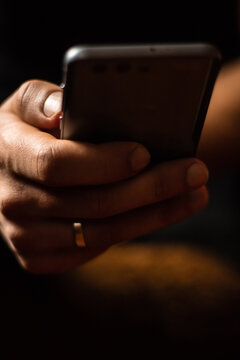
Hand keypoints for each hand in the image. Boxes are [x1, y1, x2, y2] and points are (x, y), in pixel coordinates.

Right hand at [0, 80, 208, 273]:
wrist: (5, 175)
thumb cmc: (25, 133)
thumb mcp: (25, 105)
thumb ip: (42, 100)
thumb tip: (64, 108)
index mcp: (7, 156)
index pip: (57, 164)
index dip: (103, 162)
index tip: (144, 154)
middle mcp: (11, 202)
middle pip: (92, 203)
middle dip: (150, 188)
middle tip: (194, 173)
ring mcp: (24, 237)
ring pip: (101, 232)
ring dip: (153, 215)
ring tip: (192, 195)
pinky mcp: (40, 258)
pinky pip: (94, 249)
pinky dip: (132, 230)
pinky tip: (159, 213)